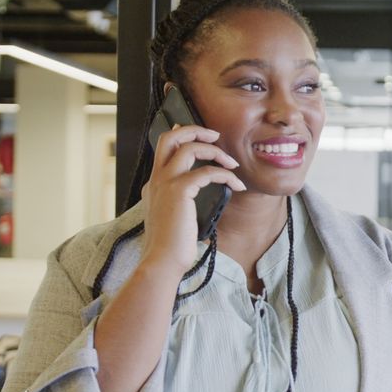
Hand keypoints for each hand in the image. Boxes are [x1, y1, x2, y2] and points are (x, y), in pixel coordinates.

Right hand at [139, 124, 245, 278]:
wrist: (162, 261)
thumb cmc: (171, 246)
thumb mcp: (174, 218)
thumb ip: (180, 202)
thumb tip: (197, 196)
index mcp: (154, 185)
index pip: (164, 148)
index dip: (182, 135)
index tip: (202, 135)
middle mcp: (156, 179)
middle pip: (170, 137)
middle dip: (195, 130)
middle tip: (215, 135)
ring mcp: (165, 183)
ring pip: (189, 148)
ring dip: (215, 152)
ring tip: (232, 164)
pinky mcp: (179, 191)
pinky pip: (207, 172)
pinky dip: (226, 175)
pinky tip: (237, 185)